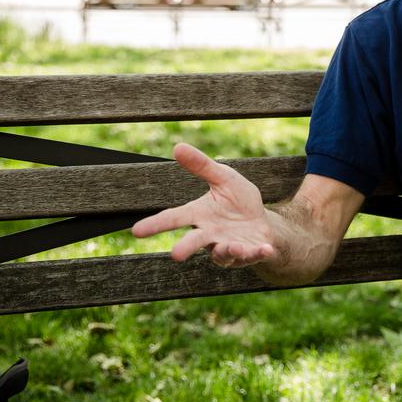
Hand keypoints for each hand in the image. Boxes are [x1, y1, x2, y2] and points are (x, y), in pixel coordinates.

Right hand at [131, 143, 277, 266]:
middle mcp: (210, 235)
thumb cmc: (237, 201)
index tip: (136, 231)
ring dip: (226, 250)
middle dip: (185, 248)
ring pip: (222, 252)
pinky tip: (264, 248)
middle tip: (175, 255)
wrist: (262, 223)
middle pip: (193, 242)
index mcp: (200, 215)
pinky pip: (251, 255)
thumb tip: (177, 146)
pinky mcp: (247, 254)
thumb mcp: (223, 178)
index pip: (175, 218)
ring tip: (231, 246)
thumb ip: (202, 166)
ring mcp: (228, 247)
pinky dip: (257, 253)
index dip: (156, 224)